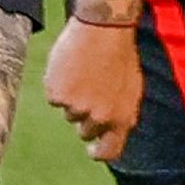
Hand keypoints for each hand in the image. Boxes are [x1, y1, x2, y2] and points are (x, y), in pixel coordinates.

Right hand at [41, 19, 142, 163]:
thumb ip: (120, 113)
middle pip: (84, 131)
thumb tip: (110, 131)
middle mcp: (100, 118)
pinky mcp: (57, 96)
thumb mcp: (130, 90)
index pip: (109, 151)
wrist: (102, 31)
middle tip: (89, 92)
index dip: (99, 152)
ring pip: (69, 113)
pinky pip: (54, 99)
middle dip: (85, 117)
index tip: (92, 150)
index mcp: (122, 118)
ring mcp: (77, 108)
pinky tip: (70, 69)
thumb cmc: (120, 57)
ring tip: (84, 75)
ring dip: (73, 99)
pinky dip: (58, 87)